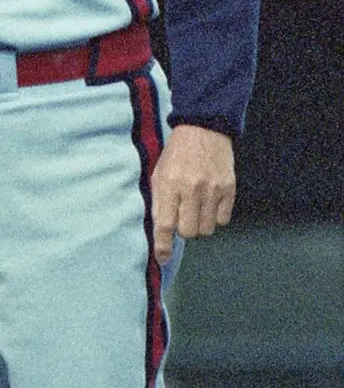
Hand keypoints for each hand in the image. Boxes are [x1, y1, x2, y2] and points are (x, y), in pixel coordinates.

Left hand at [150, 124, 235, 263]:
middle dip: (183, 229)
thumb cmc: (176, 153)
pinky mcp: (229, 189)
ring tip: (196, 207)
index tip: (162, 258)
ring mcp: (212, 190)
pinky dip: (215, 217)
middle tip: (182, 215)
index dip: (163, 244)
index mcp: (169, 183)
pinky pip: (222, 220)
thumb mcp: (158, 172)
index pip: (165, 223)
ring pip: (206, 229)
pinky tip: (209, 203)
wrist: (203, 129)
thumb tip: (160, 231)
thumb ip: (158, 201)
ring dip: (199, 224)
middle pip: (188, 231)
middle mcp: (191, 188)